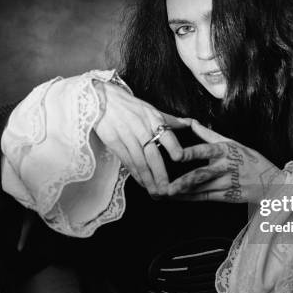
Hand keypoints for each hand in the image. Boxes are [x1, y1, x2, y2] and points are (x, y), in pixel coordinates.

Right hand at [94, 81, 190, 195]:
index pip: (165, 133)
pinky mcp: (114, 142)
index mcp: (152, 118)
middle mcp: (140, 128)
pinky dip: (136, 175)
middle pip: (152, 154)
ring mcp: (126, 136)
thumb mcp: (151, 109)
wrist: (102, 99)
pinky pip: (127, 162)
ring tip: (156, 193)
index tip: (179, 158)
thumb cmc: (130, 106)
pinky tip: (143, 184)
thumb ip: (170, 120)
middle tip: (168, 190)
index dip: (172, 145)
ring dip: (148, 180)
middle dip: (160, 174)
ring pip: (139, 162)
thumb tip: (191, 123)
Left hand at [166, 120, 290, 202]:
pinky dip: (189, 198)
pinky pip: (204, 198)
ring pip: (200, 188)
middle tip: (165, 185)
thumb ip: (208, 134)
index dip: (191, 153)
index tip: (176, 155)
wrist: (270, 182)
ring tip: (164, 192)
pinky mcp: (226, 196)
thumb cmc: (249, 159)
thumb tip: (190, 121)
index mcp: (225, 151)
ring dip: (181, 191)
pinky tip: (176, 197)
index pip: (205, 150)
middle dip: (182, 181)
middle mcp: (225, 167)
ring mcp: (226, 184)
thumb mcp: (232, 142)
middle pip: (201, 174)